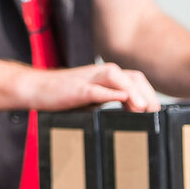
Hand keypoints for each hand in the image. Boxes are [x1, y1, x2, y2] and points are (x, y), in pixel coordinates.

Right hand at [19, 62, 159, 112]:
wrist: (34, 88)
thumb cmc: (60, 96)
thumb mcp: (88, 100)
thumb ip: (106, 101)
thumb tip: (127, 114)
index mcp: (104, 77)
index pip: (135, 79)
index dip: (149, 93)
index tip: (154, 112)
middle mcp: (99, 74)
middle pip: (133, 76)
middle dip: (147, 94)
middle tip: (154, 113)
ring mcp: (88, 79)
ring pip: (117, 77)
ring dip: (133, 92)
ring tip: (143, 108)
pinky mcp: (76, 88)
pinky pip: (96, 88)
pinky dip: (110, 93)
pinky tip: (121, 100)